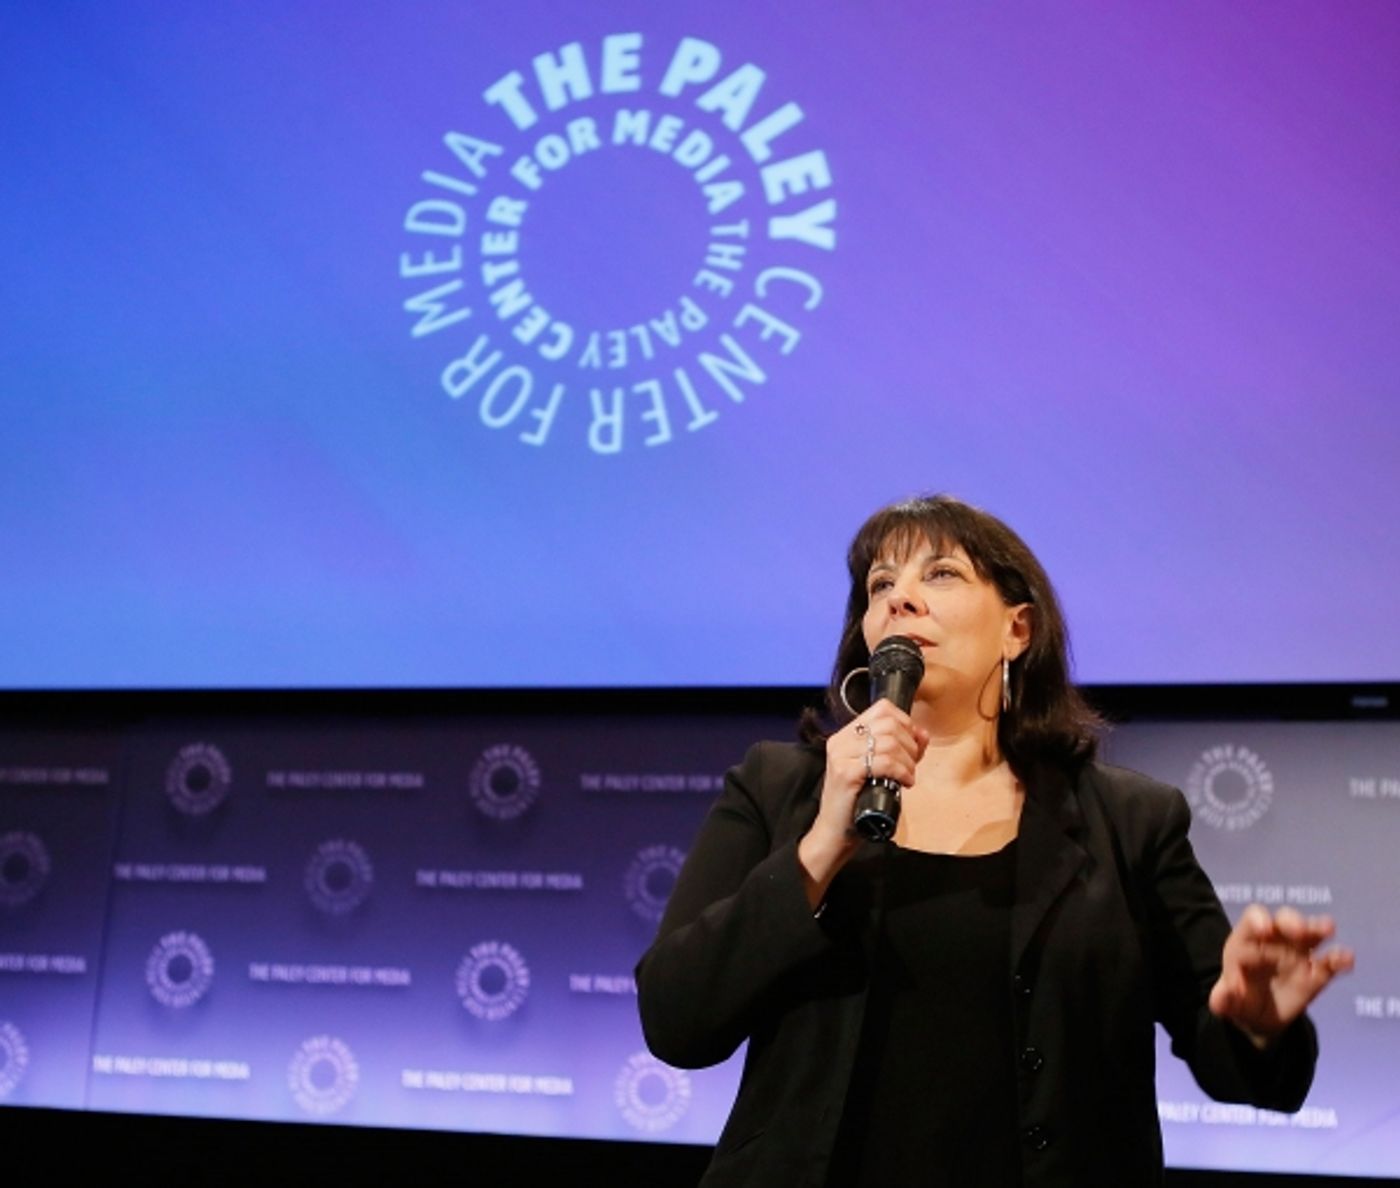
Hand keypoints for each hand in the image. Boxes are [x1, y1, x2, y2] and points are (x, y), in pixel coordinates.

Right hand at [797, 703, 928, 906]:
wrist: (836, 833)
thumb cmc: (858, 803)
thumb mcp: (880, 770)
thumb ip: (901, 749)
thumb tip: (922, 733)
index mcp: (845, 735)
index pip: (882, 709)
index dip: (905, 722)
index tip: (912, 744)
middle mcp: (840, 740)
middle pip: (888, 724)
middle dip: (909, 744)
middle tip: (911, 765)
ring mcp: (840, 755)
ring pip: (889, 742)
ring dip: (908, 761)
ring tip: (908, 776)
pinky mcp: (845, 773)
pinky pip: (884, 762)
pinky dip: (901, 771)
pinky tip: (904, 783)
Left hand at [1209, 904, 1354, 1044]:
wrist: (1260, 1018)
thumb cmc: (1239, 1000)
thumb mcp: (1227, 1003)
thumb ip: (1223, 999)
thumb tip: (1220, 997)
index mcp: (1248, 940)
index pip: (1253, 920)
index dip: (1259, 920)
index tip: (1264, 929)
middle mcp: (1276, 941)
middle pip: (1285, 920)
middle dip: (1292, 921)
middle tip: (1299, 930)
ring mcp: (1299, 955)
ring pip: (1312, 934)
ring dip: (1320, 929)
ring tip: (1328, 929)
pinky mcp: (1318, 974)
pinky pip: (1331, 963)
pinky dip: (1340, 959)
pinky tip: (1346, 960)